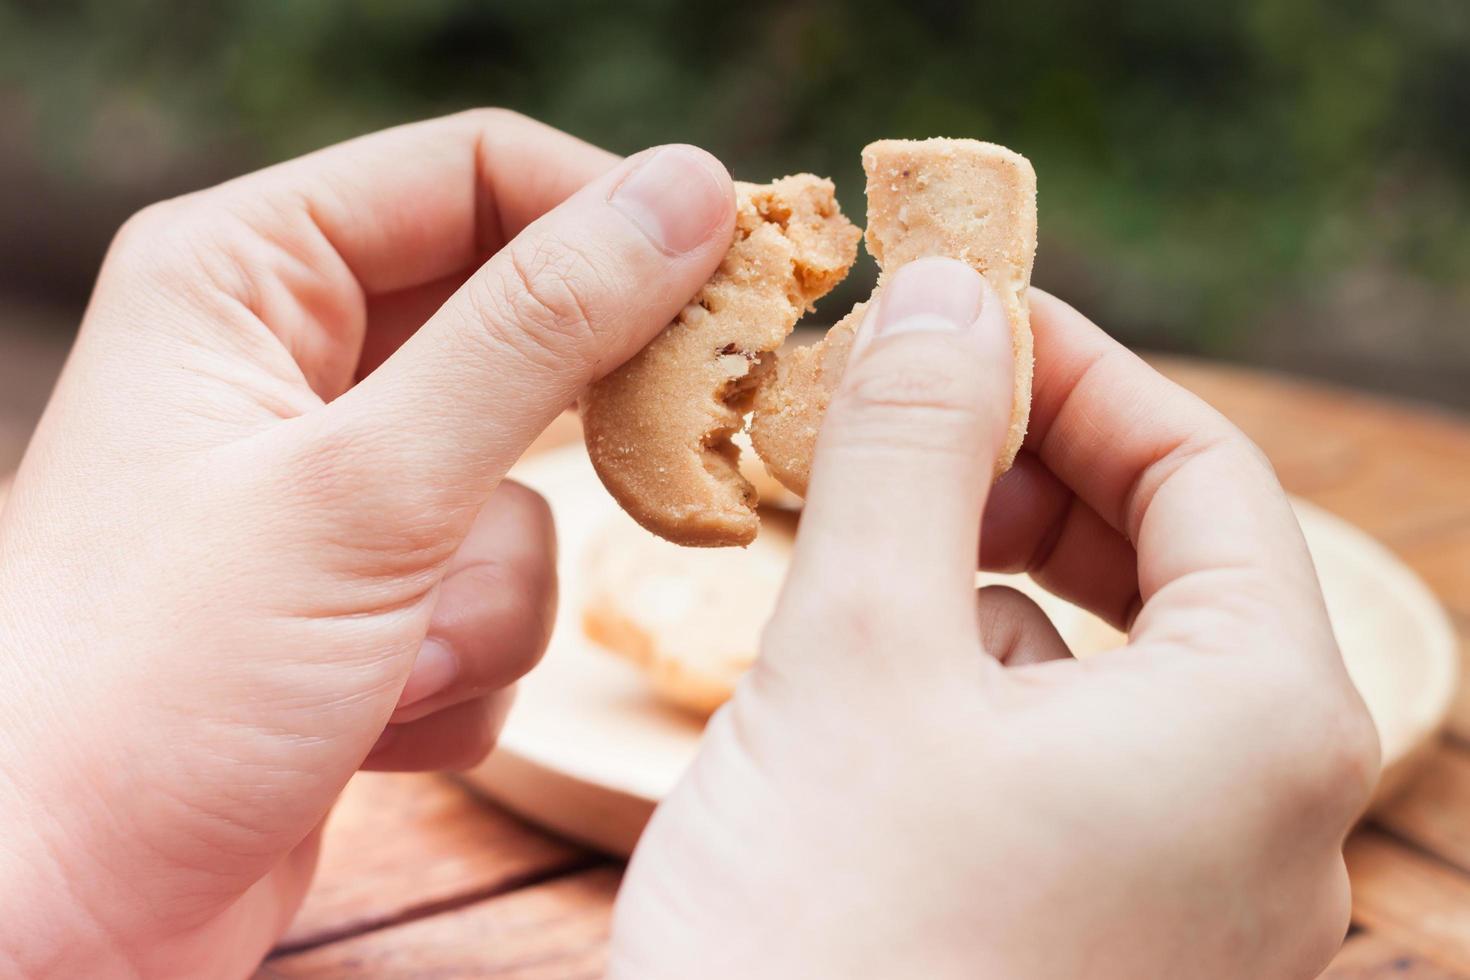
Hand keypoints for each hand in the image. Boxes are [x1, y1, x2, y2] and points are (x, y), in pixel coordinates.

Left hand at [0, 110, 734, 977]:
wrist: (58, 915)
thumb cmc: (151, 687)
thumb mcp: (368, 490)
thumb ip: (537, 333)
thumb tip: (685, 196)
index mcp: (246, 277)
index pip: (476, 173)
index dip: (608, 214)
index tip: (734, 275)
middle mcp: (290, 367)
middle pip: (514, 328)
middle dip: (571, 423)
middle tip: (663, 449)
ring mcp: (335, 492)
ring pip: (520, 488)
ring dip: (485, 597)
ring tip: (394, 667)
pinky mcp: (367, 600)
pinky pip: (494, 591)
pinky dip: (463, 665)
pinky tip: (372, 722)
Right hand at [610, 258, 1378, 978]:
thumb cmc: (829, 945)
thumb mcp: (858, 655)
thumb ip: (910, 451)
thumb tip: (942, 292)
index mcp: (1262, 728)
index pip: (1202, 471)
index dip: (1074, 367)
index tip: (954, 311)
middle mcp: (1263, 820)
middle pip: (1162, 563)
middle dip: (1019, 467)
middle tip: (890, 411)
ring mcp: (1184, 892)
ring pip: (1092, 660)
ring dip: (974, 569)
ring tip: (851, 531)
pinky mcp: (1093, 934)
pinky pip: (1050, 754)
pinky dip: (960, 679)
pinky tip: (857, 681)